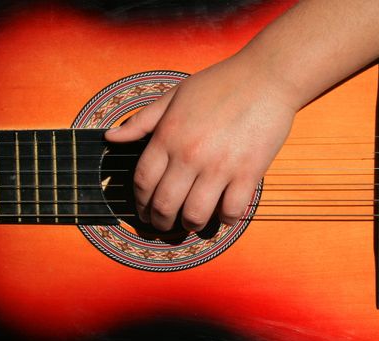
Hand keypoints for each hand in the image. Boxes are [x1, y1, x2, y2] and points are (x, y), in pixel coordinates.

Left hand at [105, 56, 295, 231]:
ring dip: (190, 224)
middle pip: (165, 204)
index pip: (143, 181)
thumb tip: (111, 137)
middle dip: (159, 221)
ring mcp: (220, 166)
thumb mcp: (175, 95)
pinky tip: (224, 215)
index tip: (143, 210)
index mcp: (169, 135)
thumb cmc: (220, 83)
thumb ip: (142, 120)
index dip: (139, 202)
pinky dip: (226, 219)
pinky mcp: (249, 172)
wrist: (266, 77)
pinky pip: (232, 210)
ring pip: (196, 214)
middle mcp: (190, 154)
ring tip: (191, 222)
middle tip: (163, 225)